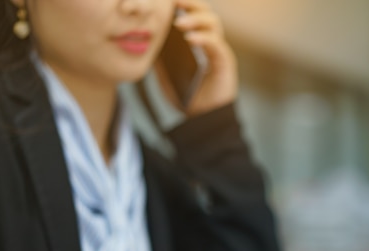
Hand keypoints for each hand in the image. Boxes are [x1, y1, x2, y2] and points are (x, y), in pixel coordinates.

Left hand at [155, 0, 237, 116]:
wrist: (203, 120)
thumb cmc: (186, 97)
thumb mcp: (165, 73)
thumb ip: (158, 57)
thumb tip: (143, 38)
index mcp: (198, 41)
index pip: (193, 13)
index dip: (183, 3)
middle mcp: (211, 42)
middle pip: (206, 12)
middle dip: (191, 2)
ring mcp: (220, 51)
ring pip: (214, 24)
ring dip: (196, 19)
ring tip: (178, 23)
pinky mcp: (225, 63)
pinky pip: (217, 45)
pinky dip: (203, 38)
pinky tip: (190, 39)